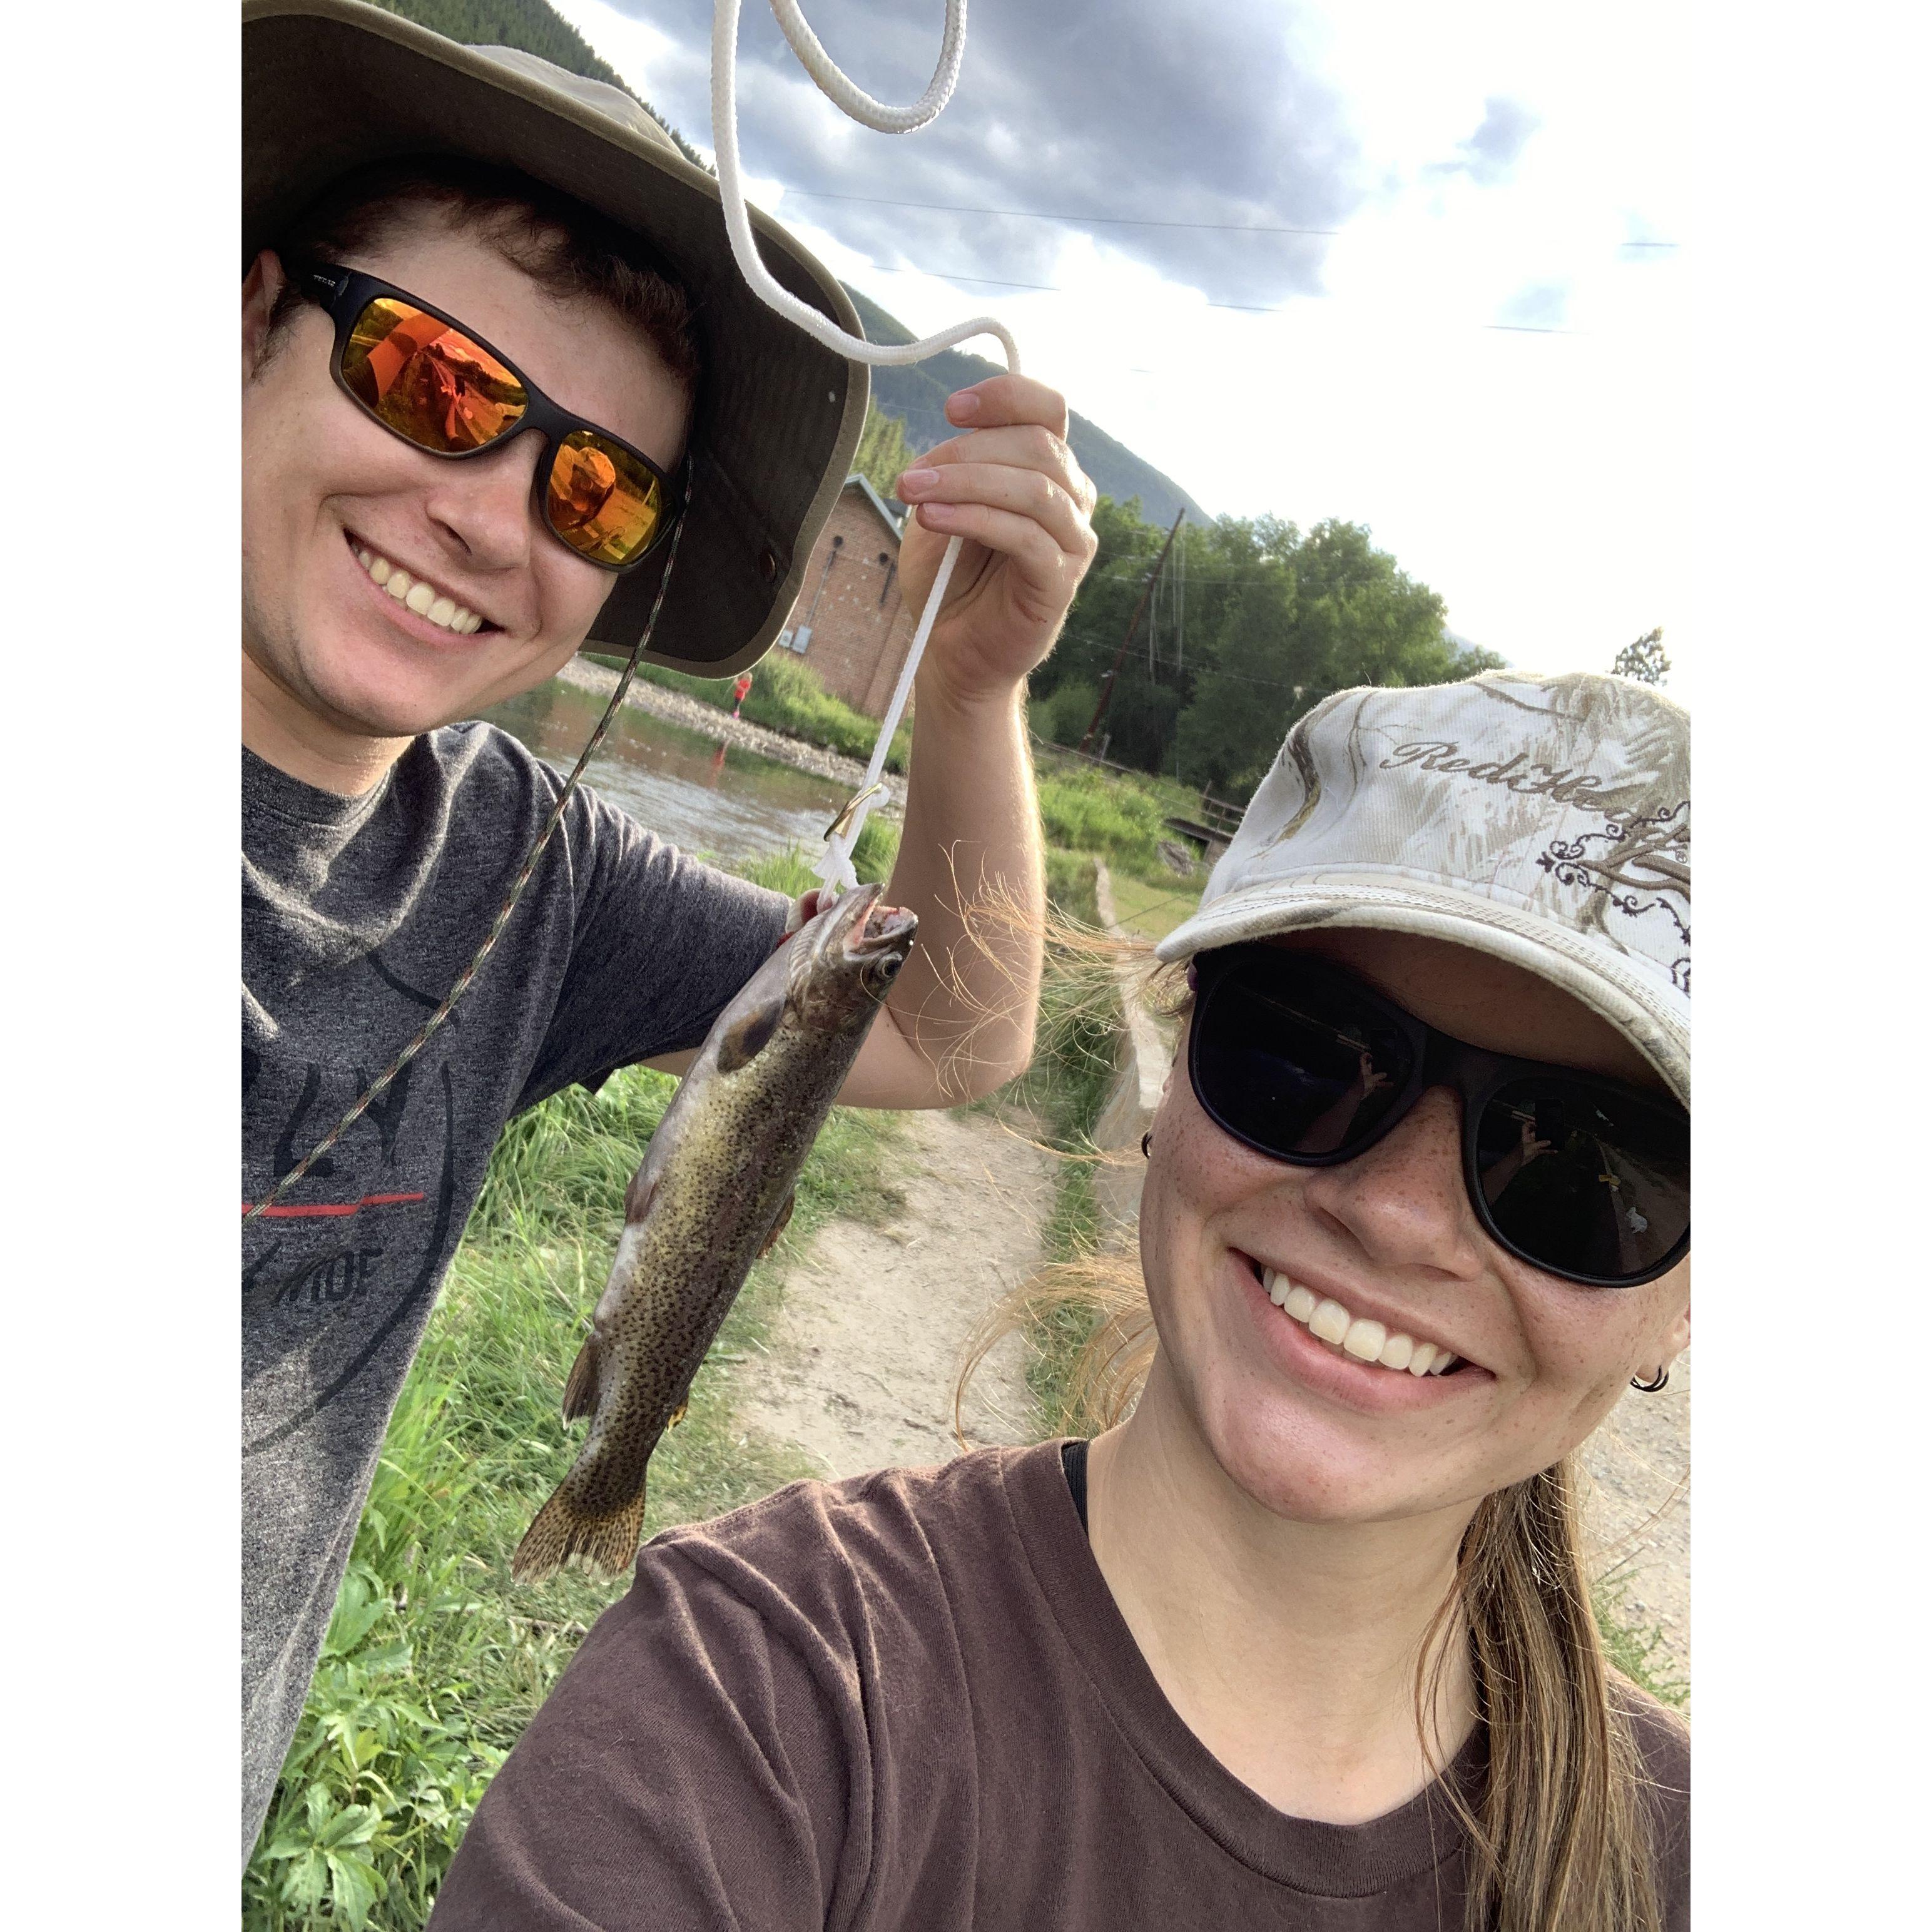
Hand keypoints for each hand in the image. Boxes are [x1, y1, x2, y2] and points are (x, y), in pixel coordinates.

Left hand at [892, 375, 1098, 704]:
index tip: (952, 408)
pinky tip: (934, 520)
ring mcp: (1072, 542)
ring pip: (1034, 487)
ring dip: (967, 482)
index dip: (1004, 397)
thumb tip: (946, 446)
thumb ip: (952, 469)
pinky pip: (1027, 537)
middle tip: (912, 476)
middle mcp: (1071, 499)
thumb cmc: (949, 579)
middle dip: (967, 450)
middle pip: (1038, 444)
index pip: (1047, 410)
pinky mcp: (1061, 582)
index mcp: (1047, 470)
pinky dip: (976, 519)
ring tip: (914, 495)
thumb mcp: (940, 507)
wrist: (952, 652)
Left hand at [1356, 1051, 1390, 1096]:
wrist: (1357, 1095)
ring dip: (1382, 1074)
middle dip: (1377, 1063)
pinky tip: (1391, 1084)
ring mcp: (1369, 1078)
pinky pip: (1379, 1082)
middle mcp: (1366, 1072)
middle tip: (1384, 1061)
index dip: (1366, 1055)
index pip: (1363, 1058)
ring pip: (1377, 1074)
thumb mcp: (1371, 1079)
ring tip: (1390, 1071)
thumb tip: (1385, 1074)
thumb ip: (1378, 1076)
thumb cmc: (1361, 1085)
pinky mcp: (1372, 1084)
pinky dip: (1385, 1083)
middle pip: (1371, 1065)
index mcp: (1364, 1068)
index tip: (1372, 1054)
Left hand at [1520, 1121, 1551, 1162]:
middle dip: (1542, 1132)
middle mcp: (1529, 1139)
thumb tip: (1549, 1141)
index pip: (1526, 1126)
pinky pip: (1543, 1150)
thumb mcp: (1531, 1147)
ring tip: (1554, 1140)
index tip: (1538, 1122)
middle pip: (1536, 1133)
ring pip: (1541, 1142)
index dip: (1531, 1123)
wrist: (1517, 1162)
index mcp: (1525, 1135)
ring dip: (1547, 1142)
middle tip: (1550, 1130)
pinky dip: (1548, 1150)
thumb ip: (1541, 1144)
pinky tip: (1554, 1151)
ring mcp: (1532, 1145)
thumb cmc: (1520, 1153)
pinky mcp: (1535, 1151)